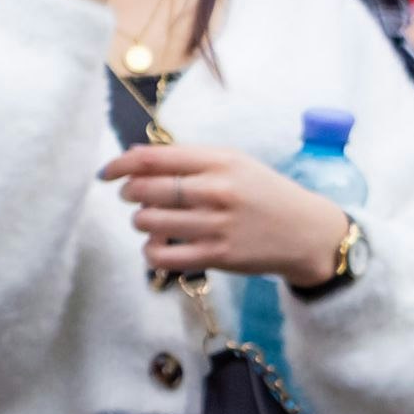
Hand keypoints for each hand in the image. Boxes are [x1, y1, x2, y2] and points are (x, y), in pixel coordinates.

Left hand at [105, 144, 349, 283]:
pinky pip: (162, 256)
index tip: (106, 173)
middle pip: (144, 190)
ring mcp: (217, 225)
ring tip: (154, 221)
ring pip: (147, 222)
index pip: (152, 158)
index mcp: (218, 162)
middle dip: (129, 193)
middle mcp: (216, 191)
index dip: (119, 165)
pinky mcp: (218, 257)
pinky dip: (150, 251)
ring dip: (141, 221)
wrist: (308, 232)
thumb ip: (186, 158)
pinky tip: (159, 245)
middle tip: (135, 197)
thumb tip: (132, 156)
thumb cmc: (263, 193)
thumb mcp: (233, 163)